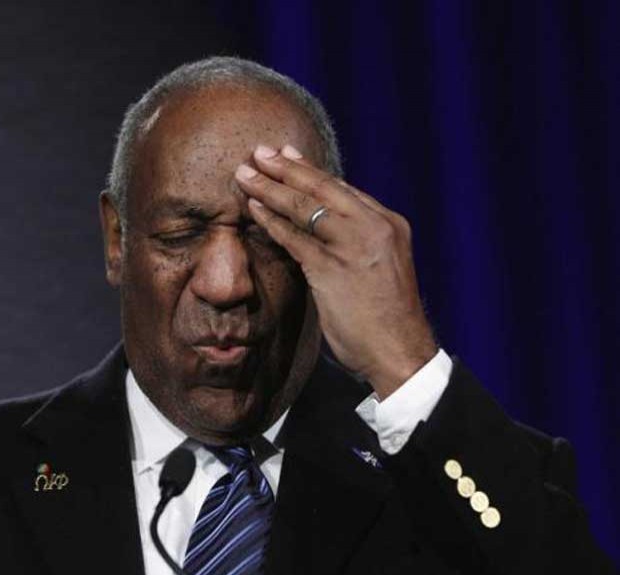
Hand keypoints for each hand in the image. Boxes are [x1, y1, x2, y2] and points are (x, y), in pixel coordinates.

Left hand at [235, 144, 437, 398]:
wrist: (401, 352)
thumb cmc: (387, 316)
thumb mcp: (381, 267)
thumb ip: (358, 243)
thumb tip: (325, 228)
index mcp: (388, 224)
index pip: (342, 189)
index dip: (310, 170)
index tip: (287, 154)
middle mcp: (374, 227)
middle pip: (323, 188)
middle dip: (286, 168)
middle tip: (258, 152)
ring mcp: (354, 246)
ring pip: (305, 207)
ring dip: (270, 188)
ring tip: (244, 174)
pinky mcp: (333, 269)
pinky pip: (294, 237)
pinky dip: (270, 220)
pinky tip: (252, 209)